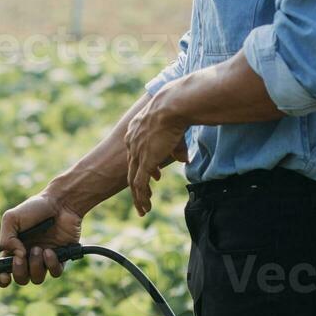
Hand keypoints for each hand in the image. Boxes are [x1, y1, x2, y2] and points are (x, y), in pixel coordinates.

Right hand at [0, 193, 82, 287]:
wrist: (61, 203)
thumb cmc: (35, 208)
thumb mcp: (12, 218)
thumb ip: (6, 238)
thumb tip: (17, 255)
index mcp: (13, 249)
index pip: (4, 272)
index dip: (2, 279)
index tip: (4, 276)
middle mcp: (28, 257)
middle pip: (21, 279)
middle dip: (19, 271)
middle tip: (22, 256)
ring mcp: (44, 259)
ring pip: (37, 278)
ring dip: (36, 266)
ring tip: (38, 248)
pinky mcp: (61, 258)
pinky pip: (55, 273)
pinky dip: (51, 263)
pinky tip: (50, 250)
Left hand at [124, 90, 190, 215]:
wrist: (173, 106)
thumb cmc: (178, 110)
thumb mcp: (176, 130)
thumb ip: (177, 148)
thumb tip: (183, 160)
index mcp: (136, 130)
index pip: (137, 153)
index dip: (145, 166)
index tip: (155, 176)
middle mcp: (132, 142)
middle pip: (132, 168)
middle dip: (138, 184)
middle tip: (143, 197)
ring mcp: (137, 152)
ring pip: (133, 180)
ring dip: (139, 197)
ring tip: (143, 210)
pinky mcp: (144, 161)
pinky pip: (139, 184)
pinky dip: (141, 198)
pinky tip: (145, 208)